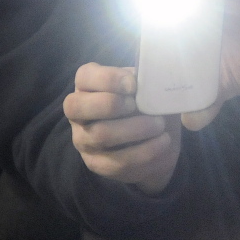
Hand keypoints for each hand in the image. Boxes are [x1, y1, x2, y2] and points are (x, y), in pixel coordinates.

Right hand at [63, 62, 181, 193]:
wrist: (158, 143)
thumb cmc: (148, 106)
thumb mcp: (147, 90)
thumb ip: (145, 81)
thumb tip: (153, 76)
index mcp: (88, 86)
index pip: (84, 76)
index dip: (107, 79)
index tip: (133, 85)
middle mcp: (78, 113)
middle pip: (76, 106)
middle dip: (111, 104)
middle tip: (136, 105)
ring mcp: (83, 140)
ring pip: (100, 134)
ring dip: (136, 128)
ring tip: (159, 124)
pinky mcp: (97, 164)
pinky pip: (118, 161)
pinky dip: (146, 150)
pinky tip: (163, 141)